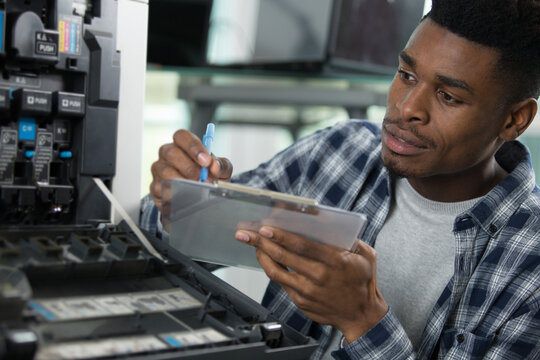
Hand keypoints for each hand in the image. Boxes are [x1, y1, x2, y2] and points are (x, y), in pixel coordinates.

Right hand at [150, 129, 232, 210]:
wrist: (201, 198)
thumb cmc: (209, 178)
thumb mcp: (221, 171)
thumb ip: (221, 165)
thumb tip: (214, 165)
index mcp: (183, 145)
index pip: (182, 136)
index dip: (193, 146)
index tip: (206, 160)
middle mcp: (167, 154)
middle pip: (171, 152)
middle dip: (189, 167)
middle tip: (203, 178)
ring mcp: (159, 169)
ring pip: (165, 171)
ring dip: (183, 180)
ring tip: (196, 187)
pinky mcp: (156, 186)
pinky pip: (162, 188)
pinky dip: (176, 192)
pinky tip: (186, 195)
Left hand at [235, 226, 387, 343]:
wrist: (361, 316)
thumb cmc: (363, 284)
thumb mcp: (367, 256)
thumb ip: (353, 239)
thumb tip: (333, 225)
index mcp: (335, 262)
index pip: (302, 246)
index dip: (281, 236)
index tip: (266, 228)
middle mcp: (318, 276)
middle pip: (284, 256)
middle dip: (262, 242)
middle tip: (246, 233)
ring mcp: (307, 291)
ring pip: (277, 271)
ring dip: (261, 256)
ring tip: (251, 244)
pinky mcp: (301, 301)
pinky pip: (281, 282)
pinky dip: (271, 268)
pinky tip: (265, 258)